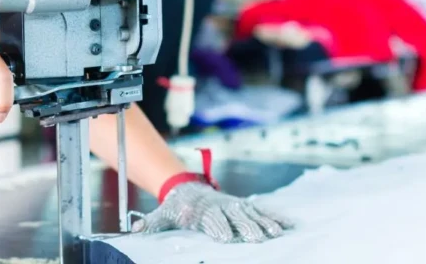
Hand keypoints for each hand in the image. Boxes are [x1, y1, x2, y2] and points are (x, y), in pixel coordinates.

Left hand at [132, 182, 292, 242]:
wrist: (188, 188)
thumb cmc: (178, 206)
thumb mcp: (163, 214)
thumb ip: (152, 222)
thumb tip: (135, 230)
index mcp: (202, 211)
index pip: (212, 220)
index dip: (218, 228)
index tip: (226, 237)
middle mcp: (220, 207)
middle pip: (235, 217)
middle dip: (245, 227)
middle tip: (257, 238)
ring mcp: (234, 205)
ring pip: (252, 213)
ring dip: (265, 223)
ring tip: (277, 234)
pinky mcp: (244, 205)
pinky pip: (263, 210)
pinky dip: (276, 217)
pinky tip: (290, 225)